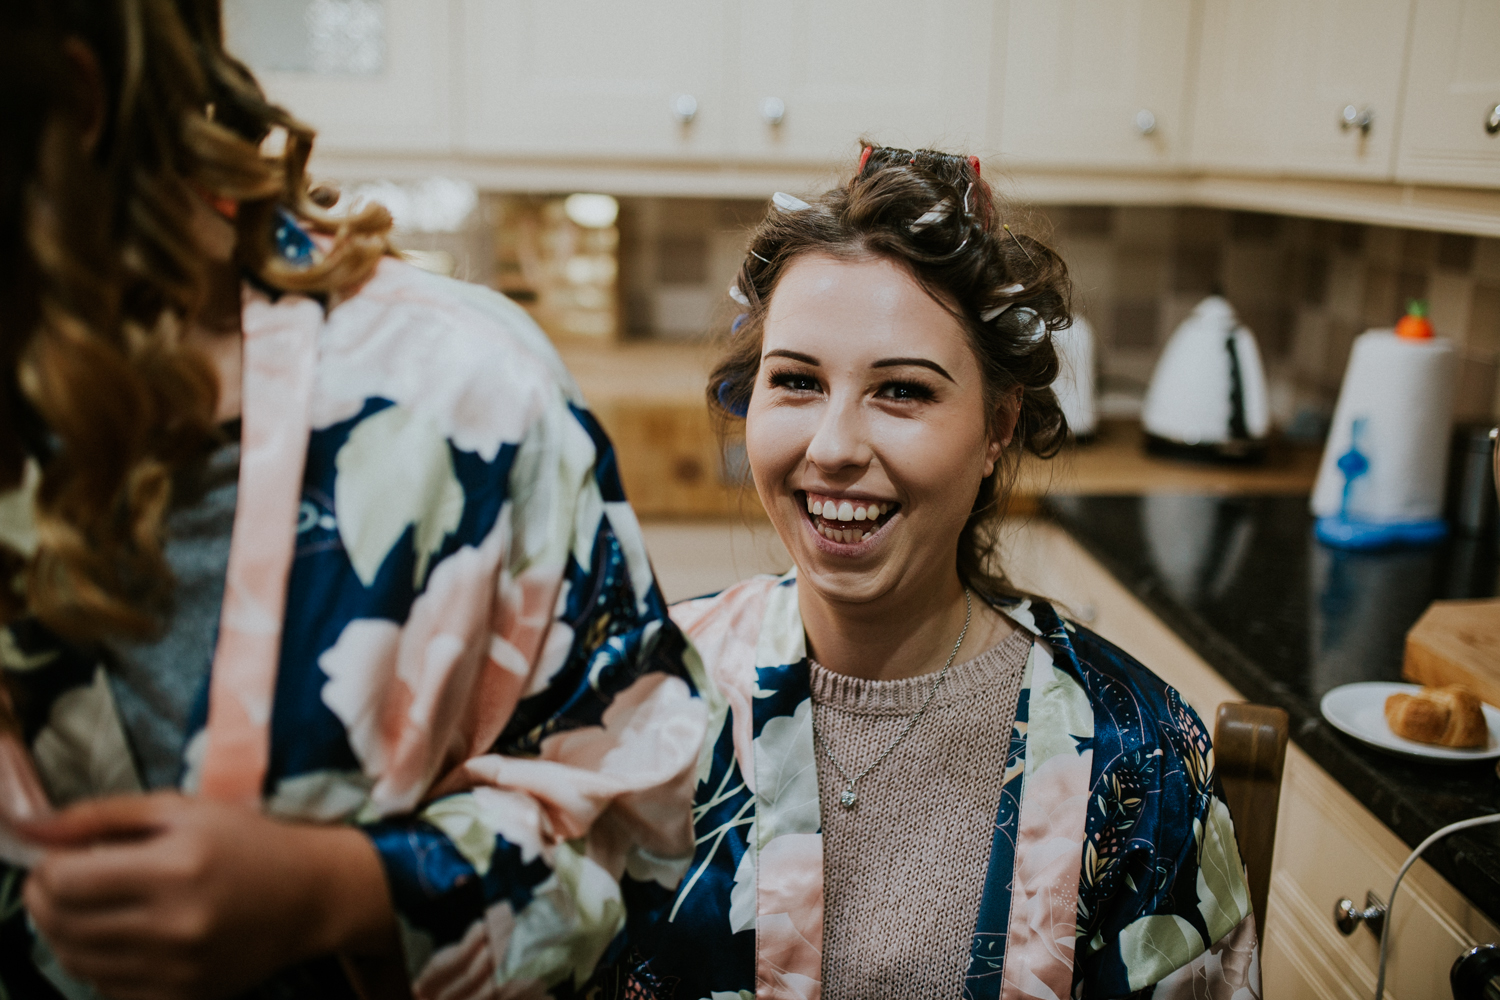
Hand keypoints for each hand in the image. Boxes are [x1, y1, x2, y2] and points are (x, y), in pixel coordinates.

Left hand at [21, 792, 397, 999]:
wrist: (309, 895)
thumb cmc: (246, 842)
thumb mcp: (180, 809)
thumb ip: (100, 815)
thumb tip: (29, 826)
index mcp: (176, 867)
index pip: (65, 881)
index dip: (46, 867)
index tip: (58, 857)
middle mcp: (175, 924)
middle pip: (61, 923)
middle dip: (45, 898)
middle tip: (62, 880)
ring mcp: (178, 969)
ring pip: (76, 960)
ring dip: (66, 931)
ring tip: (89, 906)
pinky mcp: (182, 996)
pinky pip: (106, 987)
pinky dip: (98, 961)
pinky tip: (120, 935)